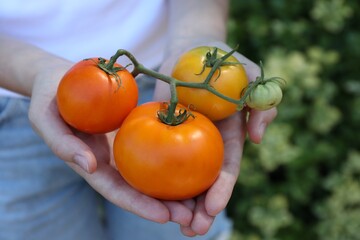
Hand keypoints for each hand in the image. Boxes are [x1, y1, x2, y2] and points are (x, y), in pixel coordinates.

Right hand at [27, 64, 195, 225]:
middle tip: (190, 217)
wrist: (61, 80)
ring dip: (173, 188)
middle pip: (137, 189)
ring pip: (150, 172)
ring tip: (200, 200)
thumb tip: (88, 167)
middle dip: (162, 206)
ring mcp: (123, 147)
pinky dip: (172, 157)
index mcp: (90, 164)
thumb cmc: (49, 98)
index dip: (137, 205)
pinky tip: (194, 162)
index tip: (163, 216)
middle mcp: (110, 161)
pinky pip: (155, 145)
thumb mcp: (45, 118)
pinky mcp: (134, 130)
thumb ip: (62, 144)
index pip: (116, 191)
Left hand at [154, 42, 276, 235]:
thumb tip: (258, 139)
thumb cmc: (226, 63)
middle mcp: (206, 145)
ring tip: (170, 222)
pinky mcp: (161, 130)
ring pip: (180, 176)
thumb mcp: (252, 78)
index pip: (227, 170)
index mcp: (229, 138)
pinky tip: (146, 194)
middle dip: (200, 209)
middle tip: (192, 230)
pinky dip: (155, 176)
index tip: (212, 209)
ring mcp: (182, 139)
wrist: (194, 48)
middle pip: (204, 182)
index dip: (222, 191)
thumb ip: (262, 106)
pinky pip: (157, 155)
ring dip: (178, 201)